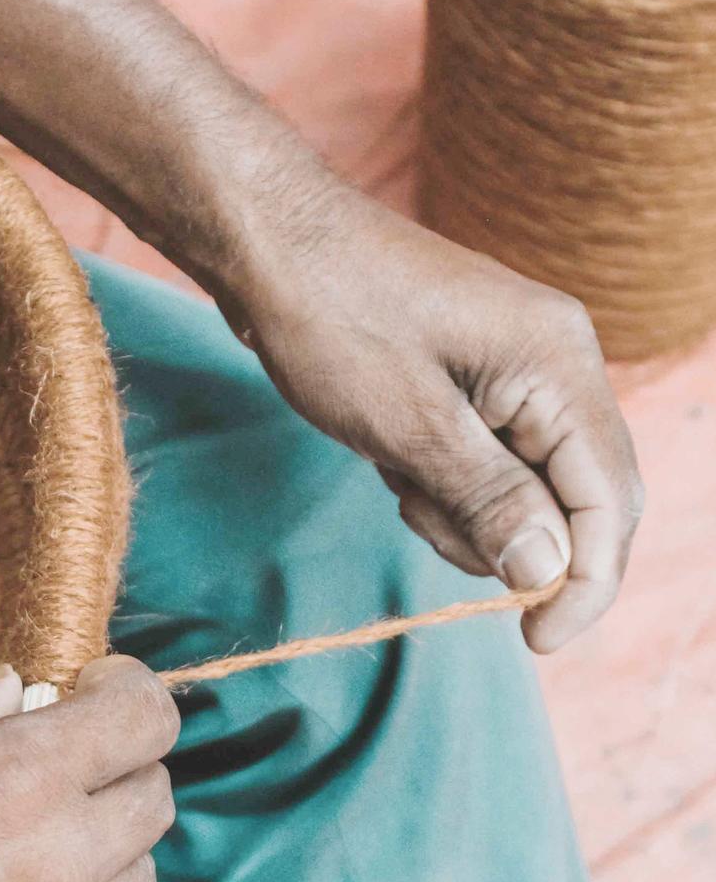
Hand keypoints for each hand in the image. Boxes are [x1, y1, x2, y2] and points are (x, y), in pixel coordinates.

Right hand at [0, 658, 177, 881]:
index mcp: (14, 783)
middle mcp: (61, 868)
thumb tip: (10, 689)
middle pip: (154, 799)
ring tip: (17, 876)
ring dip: (98, 866)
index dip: (125, 694)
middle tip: (48, 786)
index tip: (91, 697)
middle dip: (112, 776)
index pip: (146, 717)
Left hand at [214, 163, 643, 652]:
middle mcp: (557, 365)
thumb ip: (487, 500)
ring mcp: (519, 374)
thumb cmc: (332, 316)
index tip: (534, 639)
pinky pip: (485, 466)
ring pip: (525, 492)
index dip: (585, 583)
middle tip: (420, 513)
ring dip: (461, 512)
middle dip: (507, 539)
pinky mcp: (479, 384)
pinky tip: (390, 455)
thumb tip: (550, 572)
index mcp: (558, 365)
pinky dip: (440, 484)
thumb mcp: (405, 424)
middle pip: (578, 501)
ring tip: (394, 470)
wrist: (270, 241)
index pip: (610, 500)